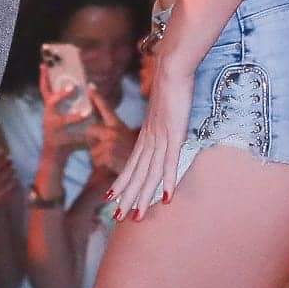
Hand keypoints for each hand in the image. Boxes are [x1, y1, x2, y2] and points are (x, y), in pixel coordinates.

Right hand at [39, 64, 93, 162]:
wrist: (53, 158)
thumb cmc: (61, 133)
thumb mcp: (61, 116)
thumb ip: (68, 103)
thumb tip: (85, 85)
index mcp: (49, 109)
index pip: (45, 90)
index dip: (44, 78)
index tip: (44, 64)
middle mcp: (49, 116)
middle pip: (51, 102)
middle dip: (62, 94)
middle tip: (73, 87)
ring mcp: (53, 129)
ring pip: (63, 121)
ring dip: (75, 117)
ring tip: (87, 112)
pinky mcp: (60, 142)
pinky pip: (72, 138)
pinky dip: (82, 138)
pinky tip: (90, 137)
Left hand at [86, 87, 137, 175]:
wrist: (146, 171)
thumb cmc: (136, 157)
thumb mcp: (129, 140)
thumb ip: (115, 135)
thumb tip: (101, 134)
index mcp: (119, 126)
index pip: (106, 109)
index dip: (97, 98)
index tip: (90, 87)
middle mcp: (113, 131)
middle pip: (90, 130)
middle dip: (91, 140)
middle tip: (102, 150)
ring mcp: (110, 142)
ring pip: (92, 150)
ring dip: (99, 157)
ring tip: (113, 160)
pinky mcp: (108, 154)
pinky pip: (96, 161)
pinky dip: (102, 166)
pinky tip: (113, 166)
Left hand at [106, 55, 193, 219]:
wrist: (171, 69)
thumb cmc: (169, 86)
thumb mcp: (163, 111)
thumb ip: (162, 125)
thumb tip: (165, 134)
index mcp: (146, 134)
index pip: (132, 164)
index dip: (122, 183)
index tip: (113, 200)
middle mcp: (150, 139)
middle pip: (137, 173)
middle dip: (128, 197)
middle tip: (118, 218)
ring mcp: (161, 137)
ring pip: (150, 173)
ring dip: (144, 195)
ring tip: (137, 215)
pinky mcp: (175, 134)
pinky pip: (170, 160)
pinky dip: (167, 179)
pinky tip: (166, 196)